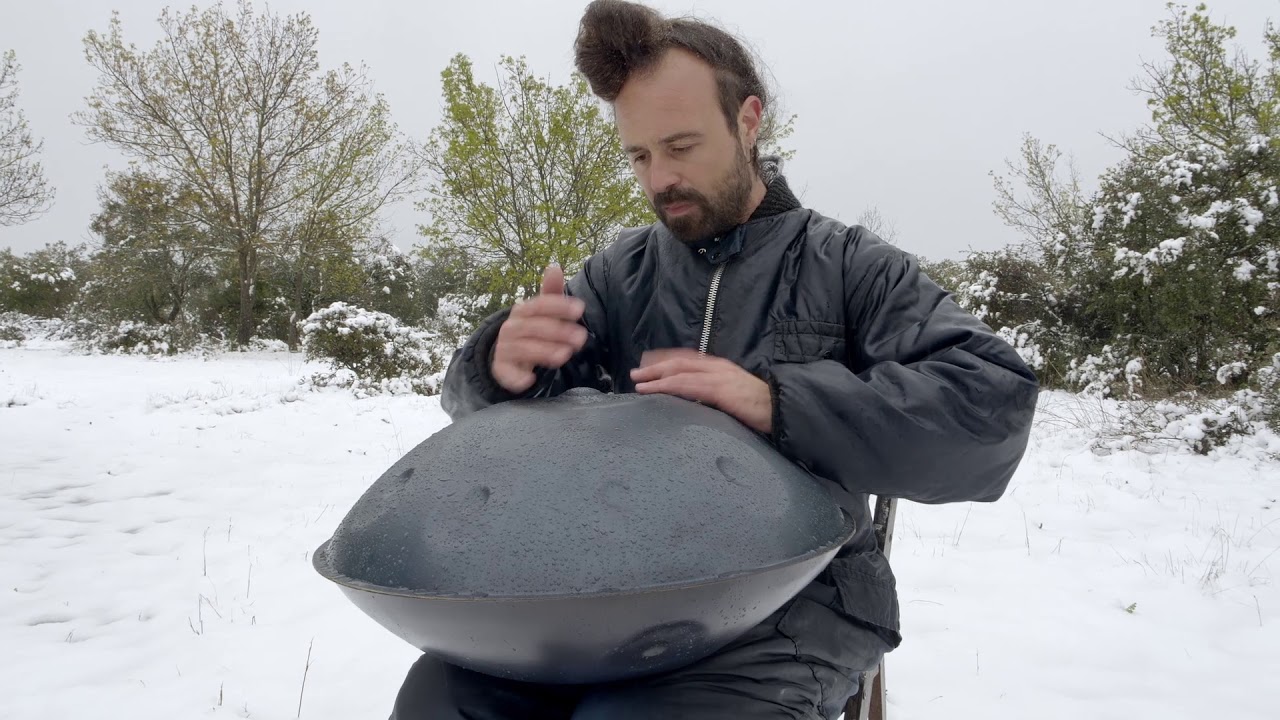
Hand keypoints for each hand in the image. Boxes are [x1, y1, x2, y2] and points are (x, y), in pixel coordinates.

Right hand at [491, 264, 588, 393]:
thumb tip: (555, 266)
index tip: (580, 308)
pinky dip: (517, 377)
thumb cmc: (531, 329)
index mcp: (523, 311)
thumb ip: (551, 293)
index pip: (539, 305)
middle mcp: (512, 328)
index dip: (559, 306)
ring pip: (524, 349)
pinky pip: (507, 373)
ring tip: (566, 355)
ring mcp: (505, 349)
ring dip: (544, 351)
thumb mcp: (541, 312)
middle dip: (558, 331)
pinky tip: (530, 379)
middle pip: (534, 327)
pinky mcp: (502, 369)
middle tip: (581, 337)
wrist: (505, 354)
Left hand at [630, 349, 772, 433]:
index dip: (666, 361)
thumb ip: (715, 395)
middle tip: (635, 374)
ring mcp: (718, 377)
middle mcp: (717, 367)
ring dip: (656, 377)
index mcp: (720, 367)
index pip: (688, 359)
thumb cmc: (760, 407)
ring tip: (638, 383)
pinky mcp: (719, 389)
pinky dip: (668, 386)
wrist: (781, 408)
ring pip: (680, 372)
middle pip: (680, 362)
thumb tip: (697, 403)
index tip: (649, 366)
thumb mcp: (734, 395)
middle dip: (655, 367)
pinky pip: (688, 385)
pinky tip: (655, 390)